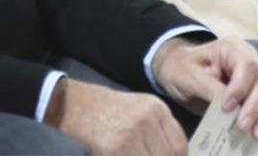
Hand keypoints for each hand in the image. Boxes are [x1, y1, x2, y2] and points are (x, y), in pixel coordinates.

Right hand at [47, 79, 187, 155]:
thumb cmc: (113, 110)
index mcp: (157, 110)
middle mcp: (146, 120)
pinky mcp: (112, 149)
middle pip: (169, 155)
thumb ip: (162, 130)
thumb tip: (178, 155)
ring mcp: (128, 135)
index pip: (179, 144)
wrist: (78, 105)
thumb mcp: (144, 109)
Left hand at [152, 37, 257, 140]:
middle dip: (255, 107)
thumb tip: (227, 107)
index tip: (227, 108)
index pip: (246, 65)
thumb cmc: (183, 69)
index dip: (240, 87)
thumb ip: (209, 88)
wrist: (180, 68)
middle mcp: (250, 58)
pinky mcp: (257, 90)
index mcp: (232, 49)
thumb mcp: (189, 76)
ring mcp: (256, 74)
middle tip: (243, 128)